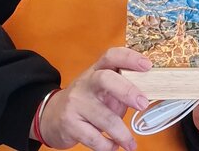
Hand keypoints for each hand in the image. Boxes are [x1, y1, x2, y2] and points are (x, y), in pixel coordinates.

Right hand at [36, 47, 151, 150]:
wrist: (51, 116)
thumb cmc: (87, 102)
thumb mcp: (102, 90)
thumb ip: (121, 91)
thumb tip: (147, 97)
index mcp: (97, 70)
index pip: (112, 56)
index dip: (130, 58)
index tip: (147, 66)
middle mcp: (85, 83)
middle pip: (105, 79)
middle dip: (127, 91)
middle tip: (143, 104)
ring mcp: (75, 102)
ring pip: (103, 117)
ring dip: (122, 134)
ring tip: (131, 144)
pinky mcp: (69, 123)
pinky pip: (94, 138)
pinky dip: (107, 146)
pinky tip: (113, 146)